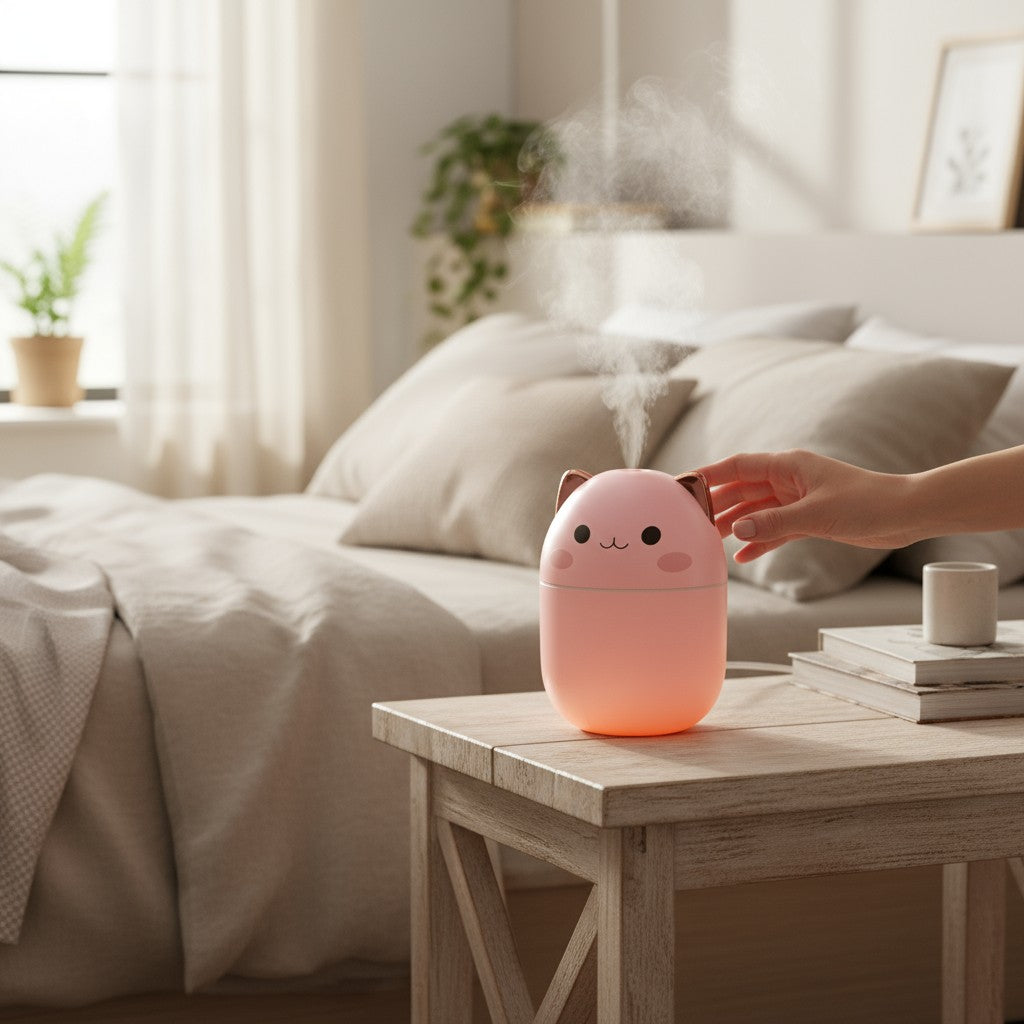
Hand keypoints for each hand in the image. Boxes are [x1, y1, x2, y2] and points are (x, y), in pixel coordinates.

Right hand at [697, 450, 917, 561]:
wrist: (906, 514)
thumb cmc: (868, 503)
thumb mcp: (816, 514)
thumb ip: (773, 522)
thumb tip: (737, 528)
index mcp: (789, 466)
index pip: (738, 466)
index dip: (710, 474)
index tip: (685, 485)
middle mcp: (789, 480)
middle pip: (742, 489)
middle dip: (717, 503)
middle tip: (691, 520)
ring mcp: (798, 500)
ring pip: (755, 510)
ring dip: (734, 524)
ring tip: (709, 540)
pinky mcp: (809, 519)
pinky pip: (774, 529)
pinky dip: (758, 541)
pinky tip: (742, 556)